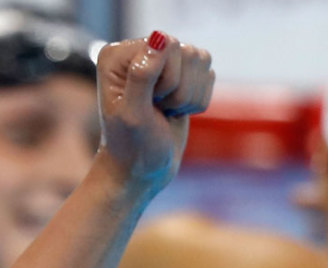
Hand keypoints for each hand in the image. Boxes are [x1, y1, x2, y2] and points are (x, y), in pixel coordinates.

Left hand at [96, 31, 213, 194]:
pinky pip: (209, 75)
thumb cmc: (132, 147)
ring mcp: (161, 61)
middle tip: (157, 110)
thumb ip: (142, 75)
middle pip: (187, 52)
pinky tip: (175, 112)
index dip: (166, 80)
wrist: (141, 170)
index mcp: (118, 54)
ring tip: (165, 111)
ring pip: (202, 61)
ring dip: (188, 97)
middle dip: (178, 90)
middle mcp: (138, 51)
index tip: (148, 104)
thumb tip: (160, 38)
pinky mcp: (180, 74)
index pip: (167, 45)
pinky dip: (197, 102)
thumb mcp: (133, 115)